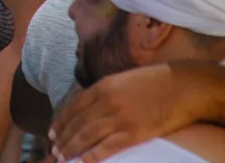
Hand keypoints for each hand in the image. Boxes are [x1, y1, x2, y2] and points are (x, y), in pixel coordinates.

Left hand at [49, 63, 191, 162]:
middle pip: (77, 123)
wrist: (181, 86)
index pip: (73, 106)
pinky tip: (84, 161)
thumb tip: (87, 106)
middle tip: (54, 150)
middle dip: (63, 138)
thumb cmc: (153, 82)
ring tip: (63, 157)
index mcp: (102, 87)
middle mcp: (106, 102)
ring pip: (88, 135)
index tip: (52, 132)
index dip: (60, 121)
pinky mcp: (135, 132)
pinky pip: (109, 146)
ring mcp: (120, 118)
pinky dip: (94, 155)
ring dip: (73, 148)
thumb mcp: (120, 79)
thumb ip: (103, 92)